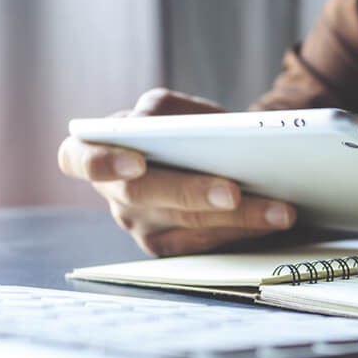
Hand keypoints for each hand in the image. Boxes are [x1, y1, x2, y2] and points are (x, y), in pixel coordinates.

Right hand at [58, 88, 296, 256]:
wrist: (204, 156)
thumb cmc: (183, 127)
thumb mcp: (174, 110)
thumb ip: (167, 112)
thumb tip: (174, 125)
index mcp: (99, 148)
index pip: (77, 158)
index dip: (102, 162)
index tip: (137, 162)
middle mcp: (113, 192)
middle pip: (145, 196)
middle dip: (191, 192)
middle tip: (233, 191)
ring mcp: (138, 224)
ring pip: (185, 224)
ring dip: (237, 218)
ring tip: (280, 210)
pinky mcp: (166, 248)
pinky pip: (204, 244)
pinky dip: (243, 230)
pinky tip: (273, 221)